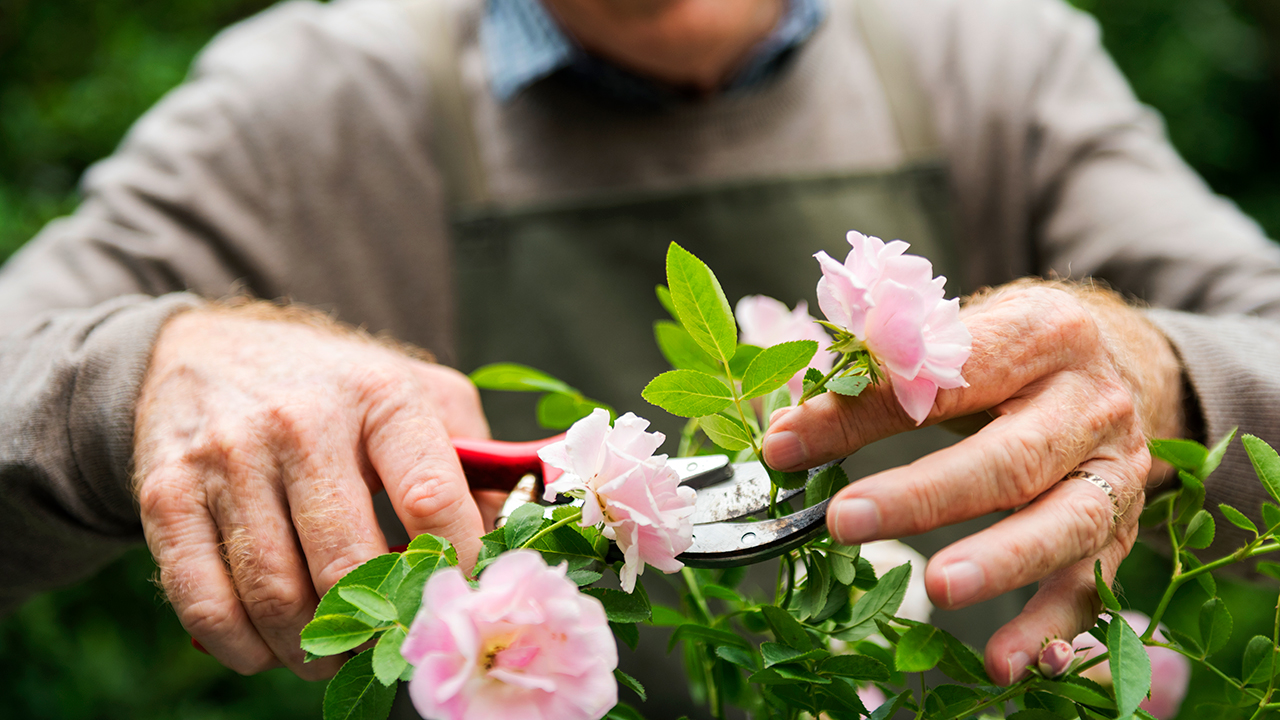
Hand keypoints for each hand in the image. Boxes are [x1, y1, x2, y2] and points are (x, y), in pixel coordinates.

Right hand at [133, 302, 489, 678]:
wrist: (205, 349)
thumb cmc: (337, 388)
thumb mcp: (419, 393)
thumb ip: (475, 461)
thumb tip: (509, 543)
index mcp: (380, 396)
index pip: (432, 500)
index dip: (453, 567)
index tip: (458, 595)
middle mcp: (301, 424)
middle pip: (348, 566)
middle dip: (379, 626)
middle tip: (391, 642)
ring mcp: (228, 460)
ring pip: (276, 597)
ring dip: (314, 651)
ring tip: (336, 654)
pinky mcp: (166, 496)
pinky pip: (205, 604)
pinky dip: (244, 650)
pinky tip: (270, 648)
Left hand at [762, 280, 1185, 684]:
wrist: (1122, 364)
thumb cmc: (1013, 352)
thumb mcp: (959, 338)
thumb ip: (879, 376)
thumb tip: (787, 432)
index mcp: (1039, 334)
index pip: (944, 375)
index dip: (861, 412)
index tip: (786, 445)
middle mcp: (1089, 401)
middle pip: (1009, 456)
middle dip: (924, 495)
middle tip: (845, 521)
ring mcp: (1116, 470)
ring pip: (1064, 523)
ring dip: (1000, 563)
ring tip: (938, 588)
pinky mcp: (1122, 527)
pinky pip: (1091, 584)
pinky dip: (1050, 629)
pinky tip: (1006, 664)